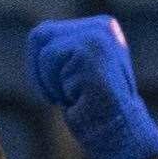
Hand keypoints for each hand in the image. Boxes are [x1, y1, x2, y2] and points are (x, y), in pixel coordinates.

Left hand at [25, 15, 157, 158]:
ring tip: (75, 95)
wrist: (118, 131)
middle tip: (62, 94)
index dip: (42, 67)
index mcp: (102, 28)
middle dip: (40, 71)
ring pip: (43, 50)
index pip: (46, 33)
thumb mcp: (78, 72)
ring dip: (49, 82)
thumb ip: (64, 51)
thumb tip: (39, 34)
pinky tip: (77, 96)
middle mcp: (102, 27)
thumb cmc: (95, 109)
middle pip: (39, 36)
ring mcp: (97, 36)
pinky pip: (48, 60)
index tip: (64, 88)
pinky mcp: (88, 50)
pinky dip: (53, 85)